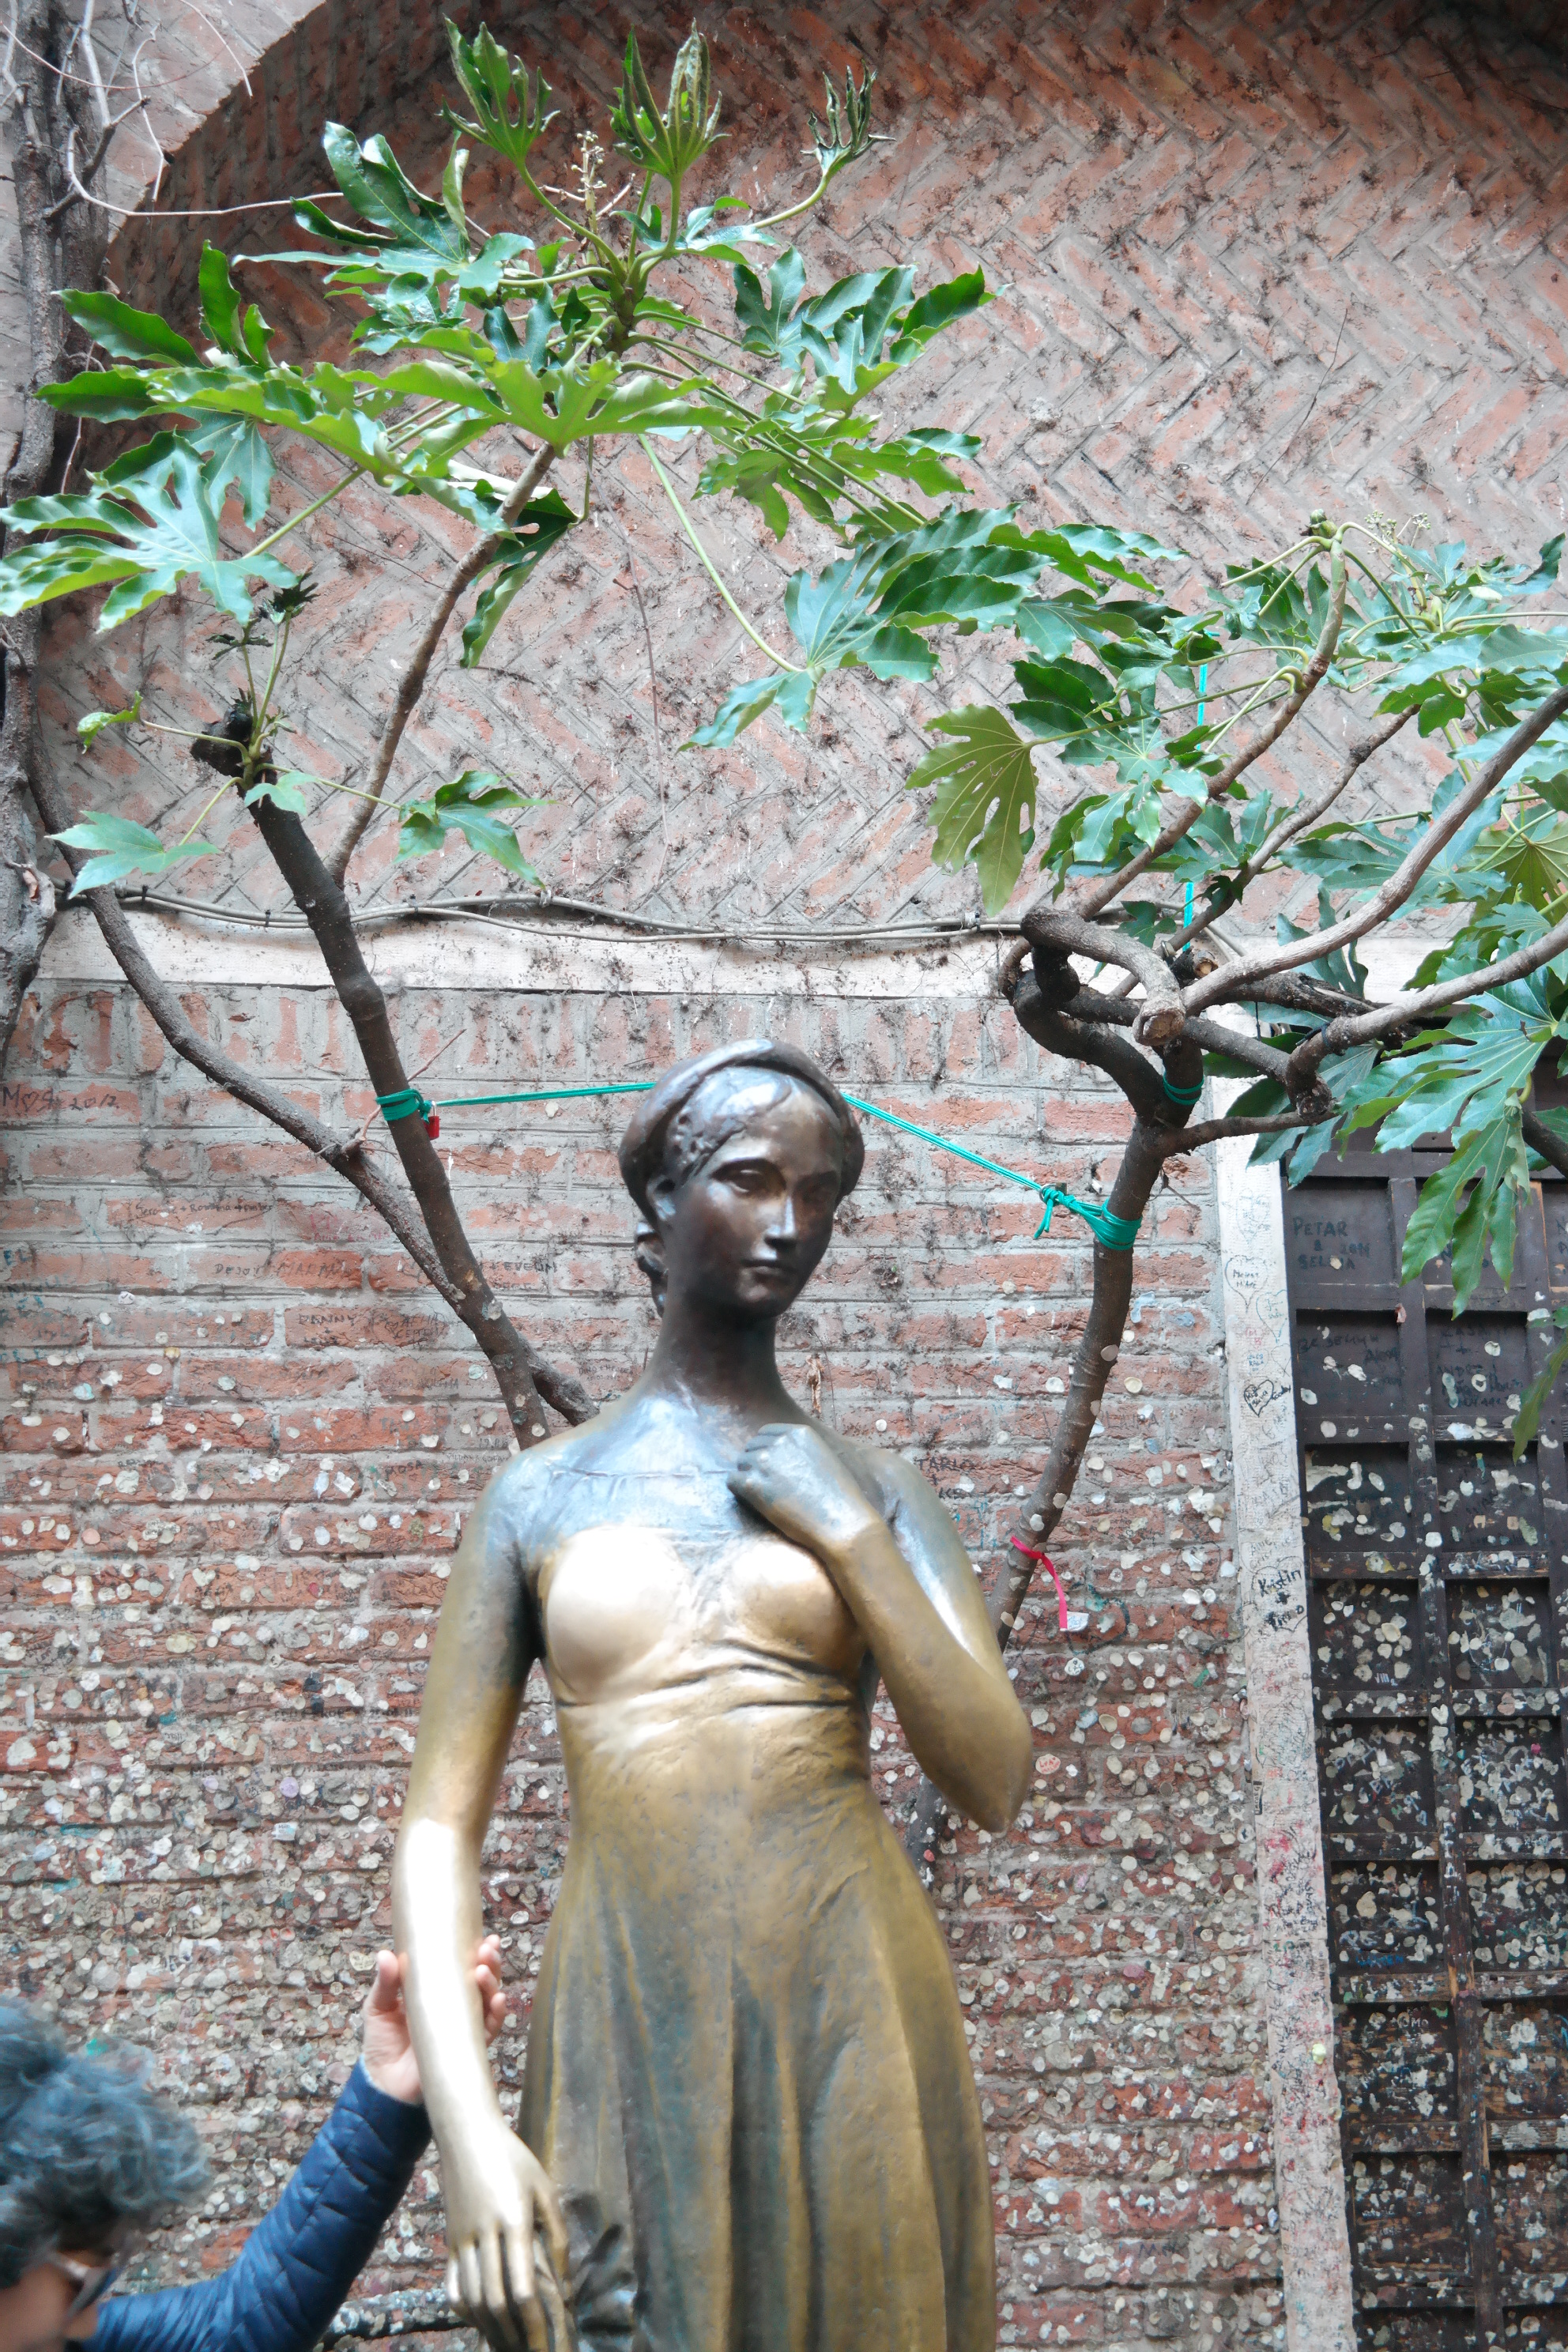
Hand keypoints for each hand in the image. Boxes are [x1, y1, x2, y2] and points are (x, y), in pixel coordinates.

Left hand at [361, 1935, 505, 2105]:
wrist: (382, 2083)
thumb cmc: (381, 2043)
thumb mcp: (379, 2006)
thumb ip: (386, 1982)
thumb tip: (385, 1954)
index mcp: (438, 1992)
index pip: (462, 1967)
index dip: (476, 1951)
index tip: (483, 1936)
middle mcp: (456, 2007)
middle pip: (482, 1981)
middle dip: (489, 1962)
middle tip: (487, 1949)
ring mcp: (463, 2027)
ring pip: (489, 2001)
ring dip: (493, 1983)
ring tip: (483, 1970)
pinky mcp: (466, 2047)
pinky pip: (489, 2030)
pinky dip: (497, 2014)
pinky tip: (498, 2000)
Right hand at [444, 2120, 573, 2351]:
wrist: (467, 2134)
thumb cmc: (514, 2158)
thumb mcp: (545, 2188)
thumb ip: (556, 2235)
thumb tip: (566, 2285)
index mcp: (514, 2220)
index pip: (522, 2288)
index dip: (535, 2324)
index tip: (548, 2346)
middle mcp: (485, 2234)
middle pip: (496, 2302)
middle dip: (514, 2337)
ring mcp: (461, 2240)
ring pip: (473, 2299)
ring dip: (492, 2329)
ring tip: (510, 2346)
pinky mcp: (449, 2241)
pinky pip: (452, 2286)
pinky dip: (466, 2310)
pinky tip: (481, 2322)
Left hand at [728, 1421, 881, 1564]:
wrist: (840, 1520)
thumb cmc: (838, 1495)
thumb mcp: (824, 1457)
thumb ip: (802, 1449)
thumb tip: (785, 1456)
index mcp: (798, 1432)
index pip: (765, 1433)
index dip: (764, 1449)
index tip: (769, 1465)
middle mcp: (779, 1442)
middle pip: (751, 1448)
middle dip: (755, 1463)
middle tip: (766, 1484)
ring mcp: (764, 1462)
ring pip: (740, 1464)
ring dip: (747, 1477)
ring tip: (763, 1495)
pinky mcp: (753, 1485)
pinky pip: (732, 1481)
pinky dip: (739, 1491)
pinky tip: (753, 1501)